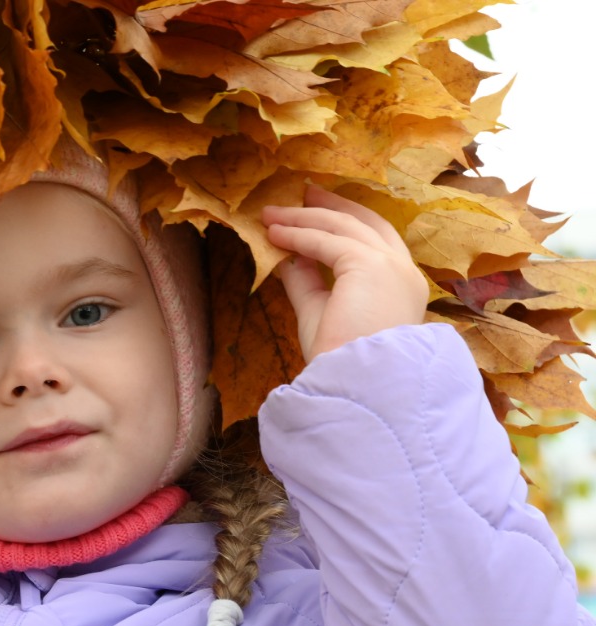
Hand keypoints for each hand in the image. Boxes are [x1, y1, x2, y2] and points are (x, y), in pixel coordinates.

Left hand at [263, 186, 427, 362]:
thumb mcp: (320, 312)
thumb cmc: (341, 361)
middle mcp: (403, 272)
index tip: (317, 208)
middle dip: (331, 205)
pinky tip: (274, 234)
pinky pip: (326, 241)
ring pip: (342, 227)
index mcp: (400, 286)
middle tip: (302, 193)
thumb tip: (288, 256)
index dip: (347, 220)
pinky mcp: (370, 265)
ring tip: (271, 214)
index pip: (376, 239)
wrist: (357, 384)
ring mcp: (391, 266)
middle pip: (365, 222)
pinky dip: (298, 235)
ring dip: (303, 218)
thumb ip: (307, 282)